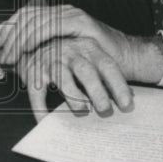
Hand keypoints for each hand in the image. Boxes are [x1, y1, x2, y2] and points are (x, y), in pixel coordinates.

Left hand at [0, 4, 129, 65]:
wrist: (128, 59)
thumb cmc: (97, 61)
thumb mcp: (67, 54)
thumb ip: (47, 51)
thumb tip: (18, 60)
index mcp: (58, 15)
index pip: (26, 15)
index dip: (9, 29)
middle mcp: (64, 10)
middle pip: (28, 16)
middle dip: (11, 36)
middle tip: (2, 56)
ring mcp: (73, 14)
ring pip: (36, 20)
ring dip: (20, 39)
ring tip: (11, 57)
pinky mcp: (82, 23)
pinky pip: (52, 26)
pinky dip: (36, 37)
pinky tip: (28, 48)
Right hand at [16, 36, 133, 121]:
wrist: (37, 40)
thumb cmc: (71, 55)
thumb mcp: (90, 57)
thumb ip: (106, 76)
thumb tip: (129, 98)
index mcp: (89, 47)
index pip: (107, 65)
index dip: (118, 85)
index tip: (127, 105)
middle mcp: (70, 51)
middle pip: (86, 71)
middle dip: (97, 92)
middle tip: (104, 110)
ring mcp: (51, 60)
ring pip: (62, 78)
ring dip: (74, 96)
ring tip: (82, 110)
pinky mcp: (33, 71)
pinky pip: (37, 91)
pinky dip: (41, 108)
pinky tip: (47, 121)